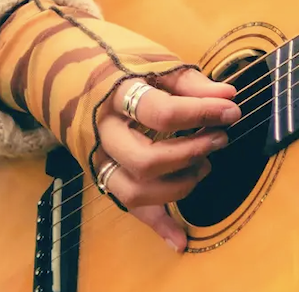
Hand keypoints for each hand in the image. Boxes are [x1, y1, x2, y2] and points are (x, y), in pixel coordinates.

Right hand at [96, 69, 240, 251]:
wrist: (66, 66)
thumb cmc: (116, 58)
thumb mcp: (152, 59)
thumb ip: (190, 81)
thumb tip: (228, 95)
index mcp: (115, 95)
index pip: (162, 113)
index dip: (202, 113)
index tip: (232, 110)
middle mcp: (102, 132)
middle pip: (146, 161)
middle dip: (190, 154)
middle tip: (219, 139)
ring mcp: (98, 157)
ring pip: (134, 191)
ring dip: (177, 188)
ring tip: (205, 166)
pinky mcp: (102, 173)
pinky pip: (128, 207)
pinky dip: (156, 226)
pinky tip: (180, 239)